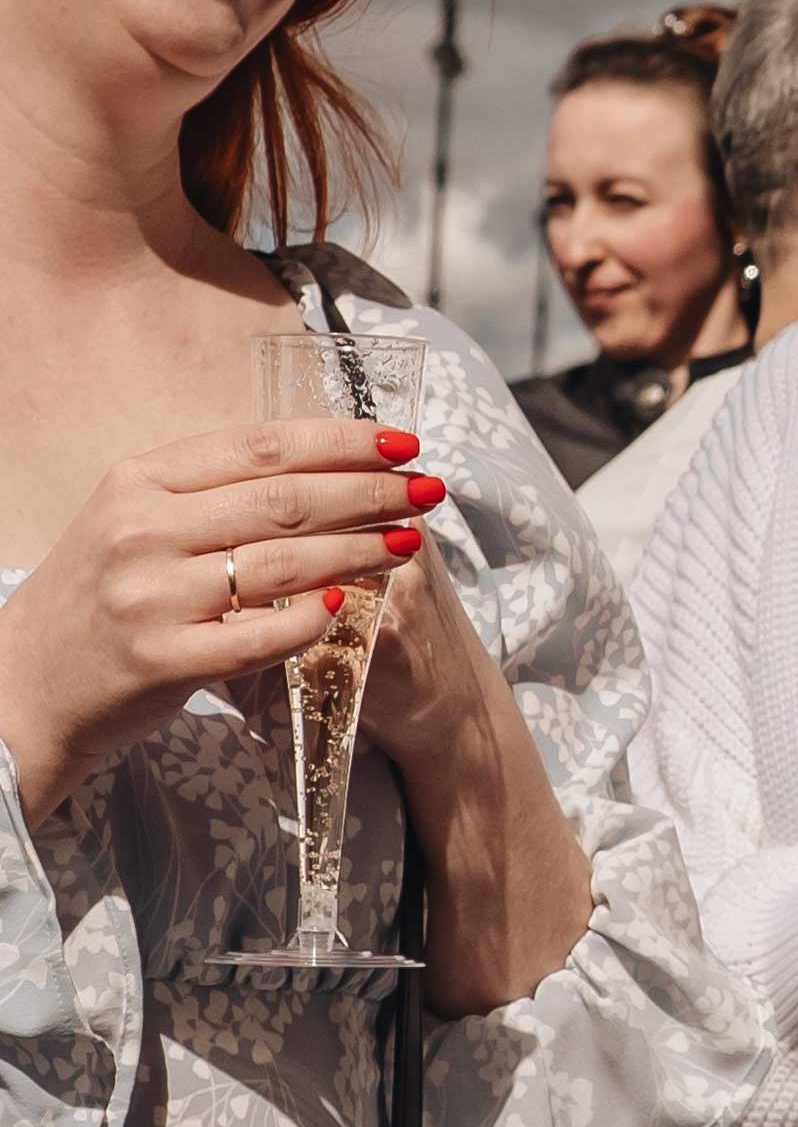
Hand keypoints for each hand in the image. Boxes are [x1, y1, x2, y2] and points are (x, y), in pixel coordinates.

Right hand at [0, 418, 447, 824]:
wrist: (23, 685)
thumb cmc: (98, 596)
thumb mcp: (134, 520)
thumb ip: (209, 490)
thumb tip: (315, 461)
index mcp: (140, 480)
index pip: (261, 446)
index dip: (342, 441)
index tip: (402, 441)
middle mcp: (142, 530)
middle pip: (284, 499)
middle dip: (370, 492)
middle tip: (428, 489)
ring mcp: (151, 596)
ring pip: (282, 564)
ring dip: (360, 549)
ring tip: (410, 541)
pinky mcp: (162, 660)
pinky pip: (258, 636)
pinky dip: (311, 619)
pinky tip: (350, 605)